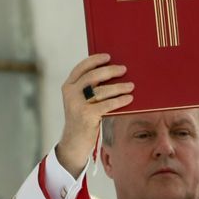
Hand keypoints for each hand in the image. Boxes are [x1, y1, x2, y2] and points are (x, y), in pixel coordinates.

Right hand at [56, 54, 133, 175]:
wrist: (74, 142)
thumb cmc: (82, 118)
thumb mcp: (80, 101)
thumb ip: (89, 88)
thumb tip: (113, 73)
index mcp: (68, 86)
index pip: (81, 68)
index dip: (94, 60)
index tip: (108, 56)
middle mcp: (70, 94)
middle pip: (93, 76)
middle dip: (110, 71)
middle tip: (123, 69)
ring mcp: (77, 105)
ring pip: (101, 90)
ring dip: (119, 87)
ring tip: (131, 85)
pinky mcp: (86, 116)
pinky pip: (107, 105)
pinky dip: (119, 100)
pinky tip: (128, 98)